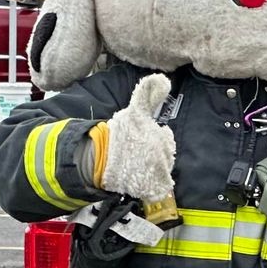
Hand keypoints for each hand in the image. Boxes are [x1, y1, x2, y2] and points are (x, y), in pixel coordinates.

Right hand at [99, 73, 176, 202]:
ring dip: (154, 167)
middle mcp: (161, 154)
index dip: (157, 138)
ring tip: (138, 165)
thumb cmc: (118, 134)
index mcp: (159, 137)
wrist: (98, 159)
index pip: (167, 138)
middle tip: (138, 153)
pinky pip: (160, 189)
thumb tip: (162, 78)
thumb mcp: (135, 111)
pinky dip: (154, 186)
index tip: (143, 139)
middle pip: (167, 154)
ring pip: (164, 170)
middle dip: (156, 152)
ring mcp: (157, 172)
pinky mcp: (152, 188)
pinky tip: (142, 179)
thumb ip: (148, 95)